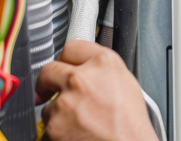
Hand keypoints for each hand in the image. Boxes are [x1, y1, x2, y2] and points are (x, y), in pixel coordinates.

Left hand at [36, 40, 157, 140]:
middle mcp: (80, 78)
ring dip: (59, 110)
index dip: (67, 59)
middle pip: (50, 69)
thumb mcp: (126, 83)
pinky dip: (58, 129)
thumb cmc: (131, 124)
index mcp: (102, 63)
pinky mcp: (54, 124)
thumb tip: (86, 66)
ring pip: (49, 101)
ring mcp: (65, 102)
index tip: (63, 65)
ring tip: (81, 121)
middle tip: (52, 89)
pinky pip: (48, 123)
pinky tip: (77, 132)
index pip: (71, 47)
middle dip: (50, 81)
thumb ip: (101, 69)